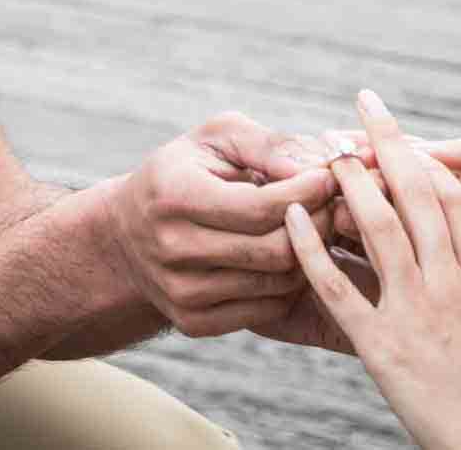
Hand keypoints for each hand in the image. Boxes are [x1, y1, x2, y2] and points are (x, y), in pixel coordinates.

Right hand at [108, 111, 338, 337]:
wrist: (127, 232)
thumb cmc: (184, 172)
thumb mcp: (216, 139)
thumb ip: (268, 145)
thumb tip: (319, 168)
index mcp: (173, 194)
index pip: (260, 207)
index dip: (308, 193)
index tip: (331, 178)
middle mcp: (171, 247)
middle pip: (274, 250)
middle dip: (317, 226)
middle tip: (333, 206)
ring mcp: (180, 291)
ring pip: (276, 283)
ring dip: (309, 257)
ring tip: (315, 230)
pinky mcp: (192, 321)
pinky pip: (266, 309)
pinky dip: (289, 286)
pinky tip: (291, 260)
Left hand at [287, 92, 460, 449]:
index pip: (453, 198)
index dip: (426, 158)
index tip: (402, 134)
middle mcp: (451, 283)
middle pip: (415, 196)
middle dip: (387, 147)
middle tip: (362, 110)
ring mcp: (416, 311)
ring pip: (377, 228)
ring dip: (348, 183)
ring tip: (327, 149)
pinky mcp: (383, 346)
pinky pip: (336, 288)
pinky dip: (309, 249)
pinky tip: (288, 219)